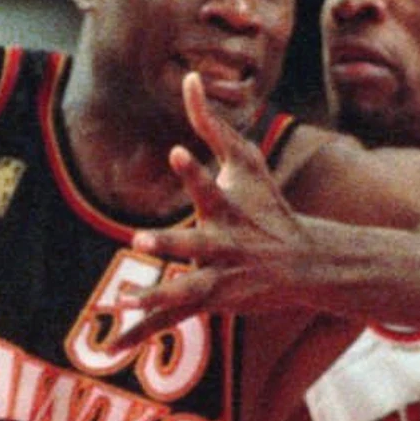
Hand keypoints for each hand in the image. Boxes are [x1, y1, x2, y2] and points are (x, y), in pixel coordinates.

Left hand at [114, 73, 317, 348]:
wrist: (304, 263)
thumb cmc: (267, 205)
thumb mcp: (246, 161)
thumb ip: (213, 124)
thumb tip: (190, 79)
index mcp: (228, 210)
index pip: (209, 186)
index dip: (194, 171)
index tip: (176, 150)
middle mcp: (224, 245)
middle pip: (195, 245)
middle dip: (171, 243)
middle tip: (141, 239)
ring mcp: (219, 277)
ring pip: (184, 290)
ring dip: (156, 296)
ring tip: (125, 303)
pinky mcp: (212, 302)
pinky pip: (172, 317)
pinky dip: (145, 329)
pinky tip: (114, 342)